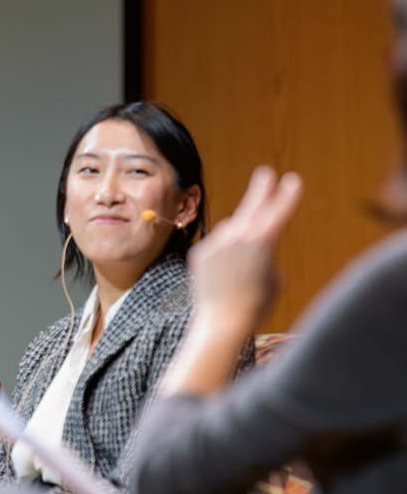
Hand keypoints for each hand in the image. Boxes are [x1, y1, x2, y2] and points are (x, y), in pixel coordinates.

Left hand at [162, 166, 301, 396]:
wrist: (221, 321)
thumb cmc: (256, 305)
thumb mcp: (274, 278)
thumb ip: (265, 254)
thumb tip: (252, 244)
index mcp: (264, 241)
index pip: (278, 212)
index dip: (287, 196)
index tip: (293, 180)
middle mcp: (239, 236)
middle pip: (252, 206)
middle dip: (261, 190)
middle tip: (265, 173)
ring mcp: (217, 242)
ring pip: (232, 230)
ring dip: (239, 238)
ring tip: (241, 268)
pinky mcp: (200, 251)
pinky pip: (216, 244)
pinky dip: (222, 253)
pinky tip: (223, 274)